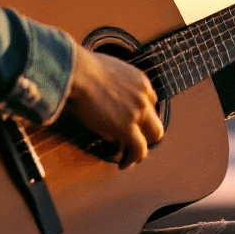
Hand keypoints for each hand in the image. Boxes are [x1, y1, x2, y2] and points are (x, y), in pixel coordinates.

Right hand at [64, 46, 163, 167]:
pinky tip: (123, 164)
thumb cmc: (80, 68)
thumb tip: (102, 103)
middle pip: (156, 118)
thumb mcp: (105, 72)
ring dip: (143, 146)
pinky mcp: (127, 127)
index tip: (130, 121)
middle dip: (148, 132)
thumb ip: (111, 87)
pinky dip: (132, 159)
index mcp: (140, 81)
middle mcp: (144, 96)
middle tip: (135, 140)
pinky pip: (139, 149)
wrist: (77, 71)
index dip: (140, 114)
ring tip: (131, 157)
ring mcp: (138, 112)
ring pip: (154, 135)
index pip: (149, 101)